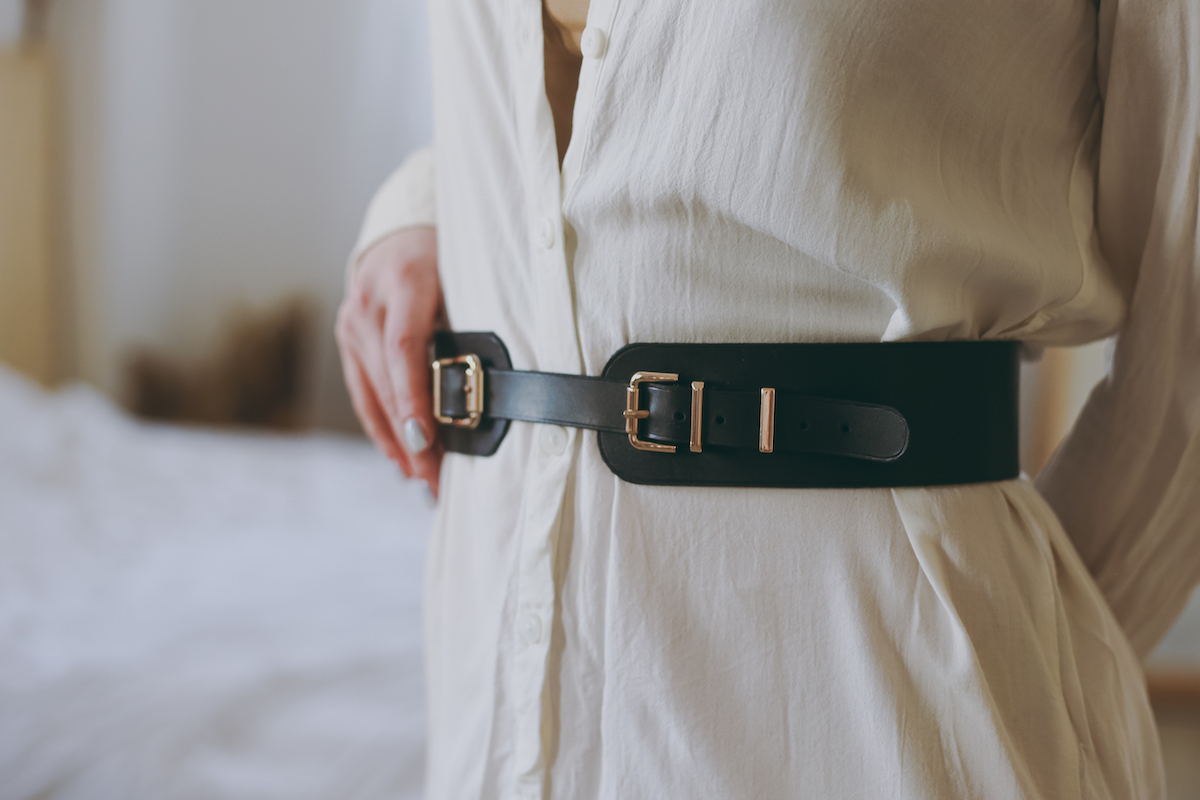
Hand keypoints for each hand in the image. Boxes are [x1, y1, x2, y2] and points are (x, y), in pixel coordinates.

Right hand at [335, 226, 443, 496]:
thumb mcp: (467, 278)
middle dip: (412, 435)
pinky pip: (362, 390)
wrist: (405, 231)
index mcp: (406, 280)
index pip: (405, 350)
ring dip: (398, 441)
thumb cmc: (450, 258)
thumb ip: (469, 324)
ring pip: (373, 392)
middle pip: (388, 380)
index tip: (427, 440)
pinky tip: (399, 457)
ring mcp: (352, 319)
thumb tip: (490, 390)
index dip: (415, 399)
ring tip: (424, 479)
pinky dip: (382, 426)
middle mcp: (370, 300)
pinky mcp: (346, 335)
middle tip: (438, 479)